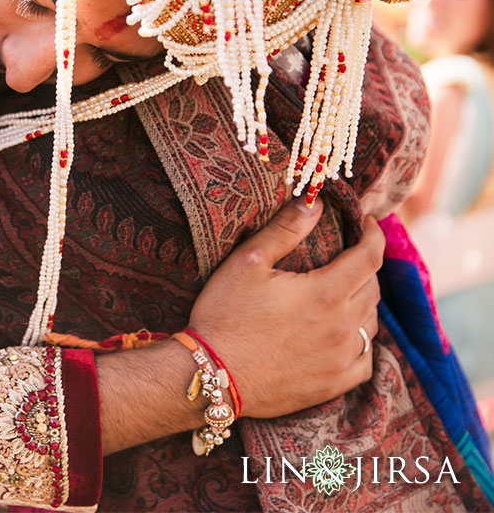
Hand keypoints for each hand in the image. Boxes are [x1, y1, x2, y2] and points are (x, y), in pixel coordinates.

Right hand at [188, 202, 383, 418]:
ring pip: (371, 322)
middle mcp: (343, 326)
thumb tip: (315, 202)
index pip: (369, 256)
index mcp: (326, 293)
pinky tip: (346, 336)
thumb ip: (284, 230)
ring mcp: (342, 358)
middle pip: (372, 288)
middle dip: (365, 267)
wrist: (211, 375)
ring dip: (363, 302)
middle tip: (348, 258)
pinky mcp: (335, 383)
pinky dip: (362, 342)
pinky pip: (367, 359)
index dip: (373, 235)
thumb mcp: (247, 263)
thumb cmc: (223, 316)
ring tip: (343, 294)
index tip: (368, 224)